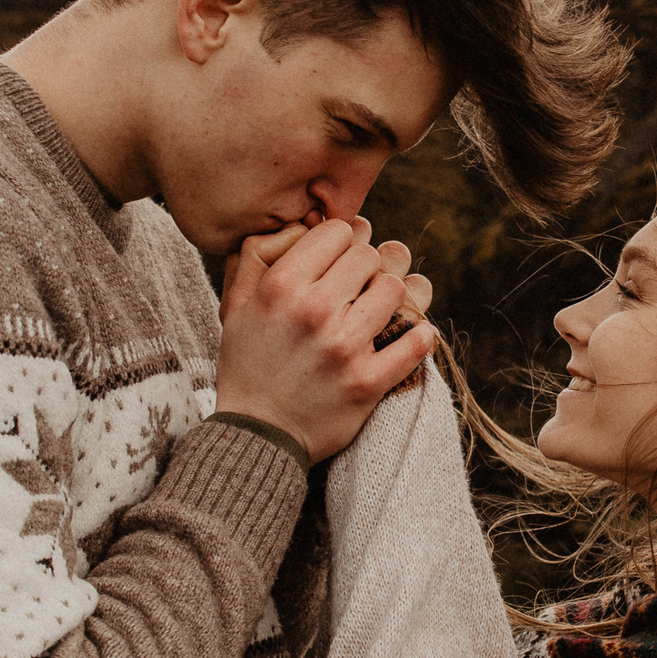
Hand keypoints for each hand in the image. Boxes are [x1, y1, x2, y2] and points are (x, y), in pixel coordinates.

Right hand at [217, 219, 436, 460]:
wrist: (257, 434)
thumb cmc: (248, 364)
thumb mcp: (236, 306)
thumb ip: (258, 257)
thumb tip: (300, 222)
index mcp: (281, 287)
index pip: (338, 232)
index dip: (343, 239)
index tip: (342, 257)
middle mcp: (314, 312)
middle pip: (370, 257)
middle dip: (369, 266)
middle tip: (361, 284)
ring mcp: (344, 348)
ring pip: (396, 291)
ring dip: (393, 297)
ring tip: (380, 308)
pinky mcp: (368, 383)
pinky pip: (416, 342)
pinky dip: (420, 335)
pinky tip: (411, 334)